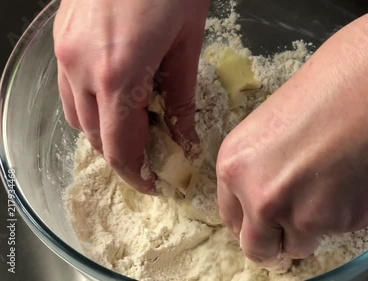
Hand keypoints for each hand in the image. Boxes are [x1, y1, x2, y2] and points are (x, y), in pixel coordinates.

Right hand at [54, 0, 209, 192]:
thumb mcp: (187, 46)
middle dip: (123, 155)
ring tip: (137, 129)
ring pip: (78, 116)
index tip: (154, 182)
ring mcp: (66, 52)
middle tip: (152, 159)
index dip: (136, 172)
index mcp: (118, 74)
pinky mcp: (62, 39)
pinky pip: (72, 88)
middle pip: (95, 137)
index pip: (119, 147)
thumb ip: (181, 98)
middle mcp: (81, 68)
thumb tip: (184, 138)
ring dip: (105, 132)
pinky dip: (92, 105)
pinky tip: (118, 97)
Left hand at [216, 3, 367, 266]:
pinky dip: (350, 214)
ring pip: (300, 246)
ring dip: (315, 228)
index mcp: (236, 164)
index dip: (252, 221)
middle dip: (277, 240)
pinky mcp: (343, 223)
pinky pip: (339, 232)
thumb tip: (275, 191)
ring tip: (339, 185)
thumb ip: (268, 164)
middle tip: (299, 222)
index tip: (268, 221)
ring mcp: (301, 214)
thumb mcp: (279, 121)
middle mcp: (259, 195)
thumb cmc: (336, 81)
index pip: (232, 217)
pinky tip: (363, 177)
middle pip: (257, 247)